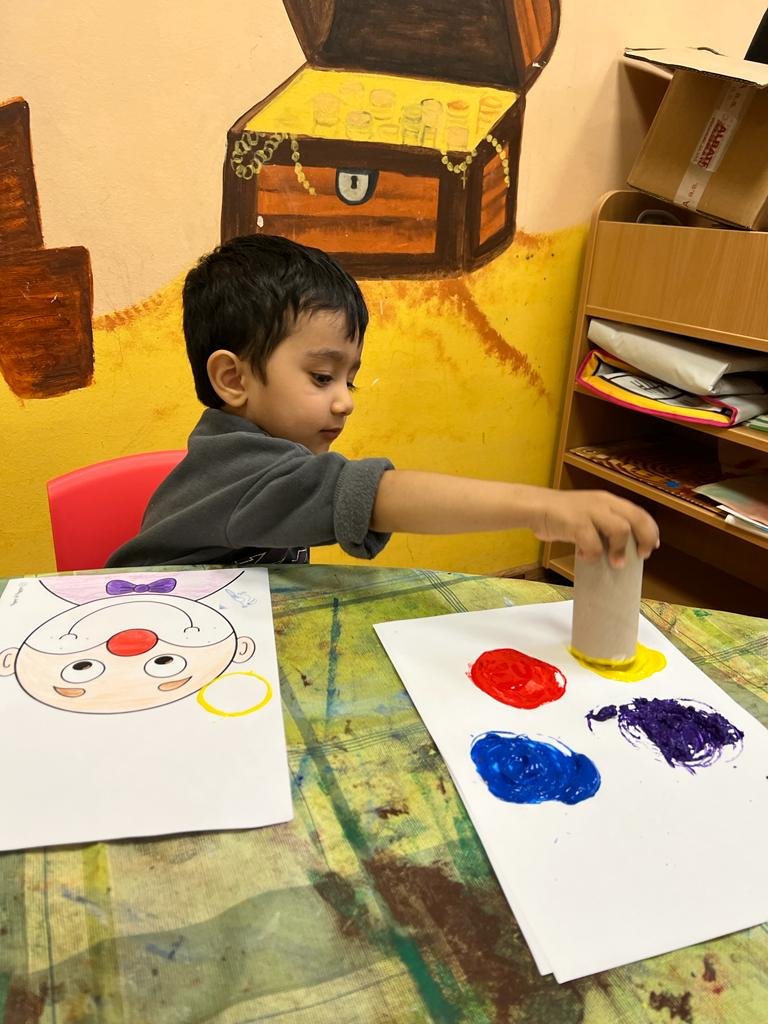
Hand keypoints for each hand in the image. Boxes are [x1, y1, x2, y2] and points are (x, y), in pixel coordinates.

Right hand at [532, 489, 658, 567]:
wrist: (536, 506)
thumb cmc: (563, 514)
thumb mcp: (589, 514)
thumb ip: (605, 526)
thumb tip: (620, 549)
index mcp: (608, 500)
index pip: (639, 513)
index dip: (650, 530)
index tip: (652, 546)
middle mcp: (603, 503)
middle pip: (636, 519)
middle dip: (644, 539)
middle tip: (642, 556)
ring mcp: (590, 511)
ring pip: (620, 530)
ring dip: (620, 550)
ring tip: (616, 563)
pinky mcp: (576, 523)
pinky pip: (593, 544)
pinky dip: (592, 555)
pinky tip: (584, 557)